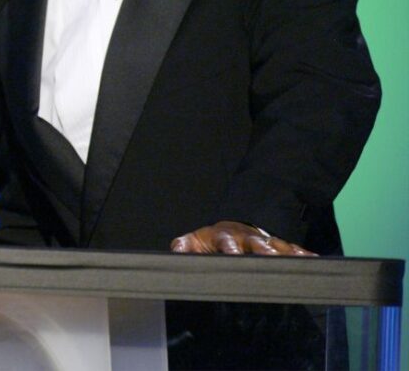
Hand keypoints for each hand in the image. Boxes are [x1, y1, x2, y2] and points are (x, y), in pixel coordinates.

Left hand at [170, 220, 315, 255]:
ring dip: (286, 254)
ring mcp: (265, 241)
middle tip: (270, 259)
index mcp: (226, 237)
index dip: (231, 249)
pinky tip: (315, 261)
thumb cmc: (212, 241)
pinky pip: (295, 250)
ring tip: (296, 262)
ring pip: (278, 247)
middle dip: (264, 251)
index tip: (234, 256)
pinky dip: (304, 255)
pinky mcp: (280, 247)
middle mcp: (248, 238)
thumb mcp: (195, 241)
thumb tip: (176, 248)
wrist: (232, 229)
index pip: (227, 243)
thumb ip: (185, 246)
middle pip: (258, 244)